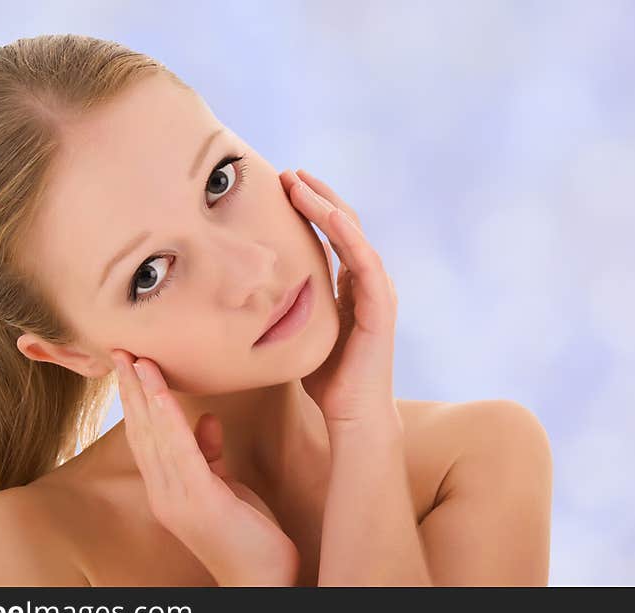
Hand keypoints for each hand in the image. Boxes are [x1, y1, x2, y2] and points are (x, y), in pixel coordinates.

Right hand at [110, 349, 299, 585]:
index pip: (146, 435)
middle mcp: (164, 493)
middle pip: (141, 431)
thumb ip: (210, 454)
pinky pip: (180, 451)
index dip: (135, 399)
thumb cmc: (246, 533)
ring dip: (144, 395)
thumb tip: (209, 419)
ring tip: (136, 359)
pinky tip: (160, 392)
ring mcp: (178, 499)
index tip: (130, 363)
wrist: (263, 580)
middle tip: (120, 349)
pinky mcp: (200, 501)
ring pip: (155, 436)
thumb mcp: (224, 486)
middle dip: (130, 389)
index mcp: (168, 488)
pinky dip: (168, 418)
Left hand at [279, 169, 402, 436]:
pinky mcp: (381, 306)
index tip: (282, 187)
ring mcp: (378, 292)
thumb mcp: (302, 332)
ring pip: (354, 234)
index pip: (333, 235)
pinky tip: (326, 212)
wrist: (353, 416)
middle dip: (316, 196)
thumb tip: (254, 295)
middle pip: (345, 225)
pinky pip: (365, 261)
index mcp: (351, 287)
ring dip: (326, 204)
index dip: (310, 208)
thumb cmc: (328, 381)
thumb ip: (292, 308)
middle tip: (287, 173)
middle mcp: (368, 283)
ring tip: (298, 181)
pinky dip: (347, 234)